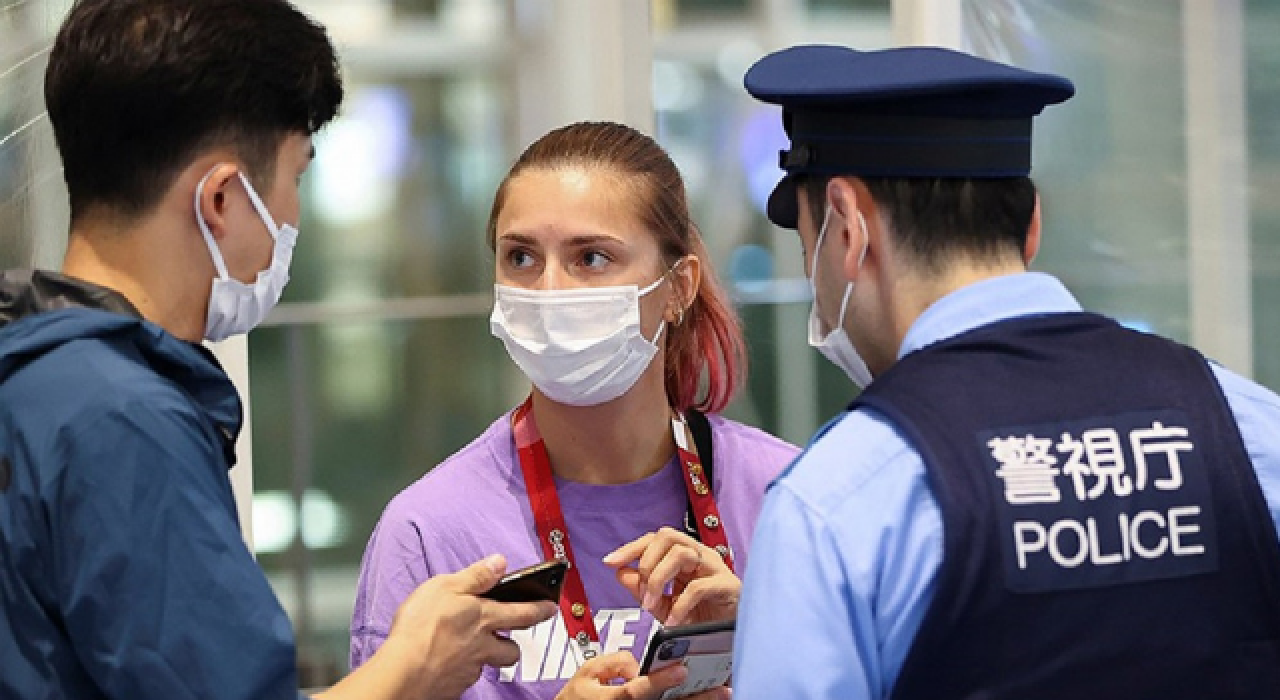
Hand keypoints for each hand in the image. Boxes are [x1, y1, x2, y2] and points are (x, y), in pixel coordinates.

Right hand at [382, 554, 557, 699]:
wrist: (404, 670)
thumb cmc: (421, 628)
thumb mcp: (446, 586)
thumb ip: (476, 576)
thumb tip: (499, 562)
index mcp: (484, 617)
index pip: (523, 612)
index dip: (540, 610)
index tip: (551, 608)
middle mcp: (483, 645)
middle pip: (512, 649)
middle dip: (515, 642)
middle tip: (511, 637)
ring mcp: (470, 668)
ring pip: (491, 664)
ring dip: (489, 657)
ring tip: (476, 649)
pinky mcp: (455, 685)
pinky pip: (466, 677)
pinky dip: (462, 670)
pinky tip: (448, 662)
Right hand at [553, 651, 729, 699]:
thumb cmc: (580, 695)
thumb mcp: (588, 671)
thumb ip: (615, 662)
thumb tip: (640, 665)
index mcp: (610, 699)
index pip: (637, 691)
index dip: (659, 681)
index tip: (680, 670)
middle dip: (693, 698)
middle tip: (718, 688)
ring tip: (721, 693)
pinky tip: (703, 697)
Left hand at [602, 527, 738, 626]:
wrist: (730, 641)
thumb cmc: (701, 618)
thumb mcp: (663, 605)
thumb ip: (642, 589)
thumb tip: (621, 572)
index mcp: (684, 556)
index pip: (655, 538)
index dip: (631, 547)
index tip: (610, 562)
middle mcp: (700, 555)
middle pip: (668, 536)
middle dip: (647, 562)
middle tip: (641, 594)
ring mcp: (715, 567)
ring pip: (681, 553)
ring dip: (658, 580)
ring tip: (652, 606)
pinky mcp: (728, 585)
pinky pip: (698, 587)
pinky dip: (680, 605)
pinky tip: (672, 620)